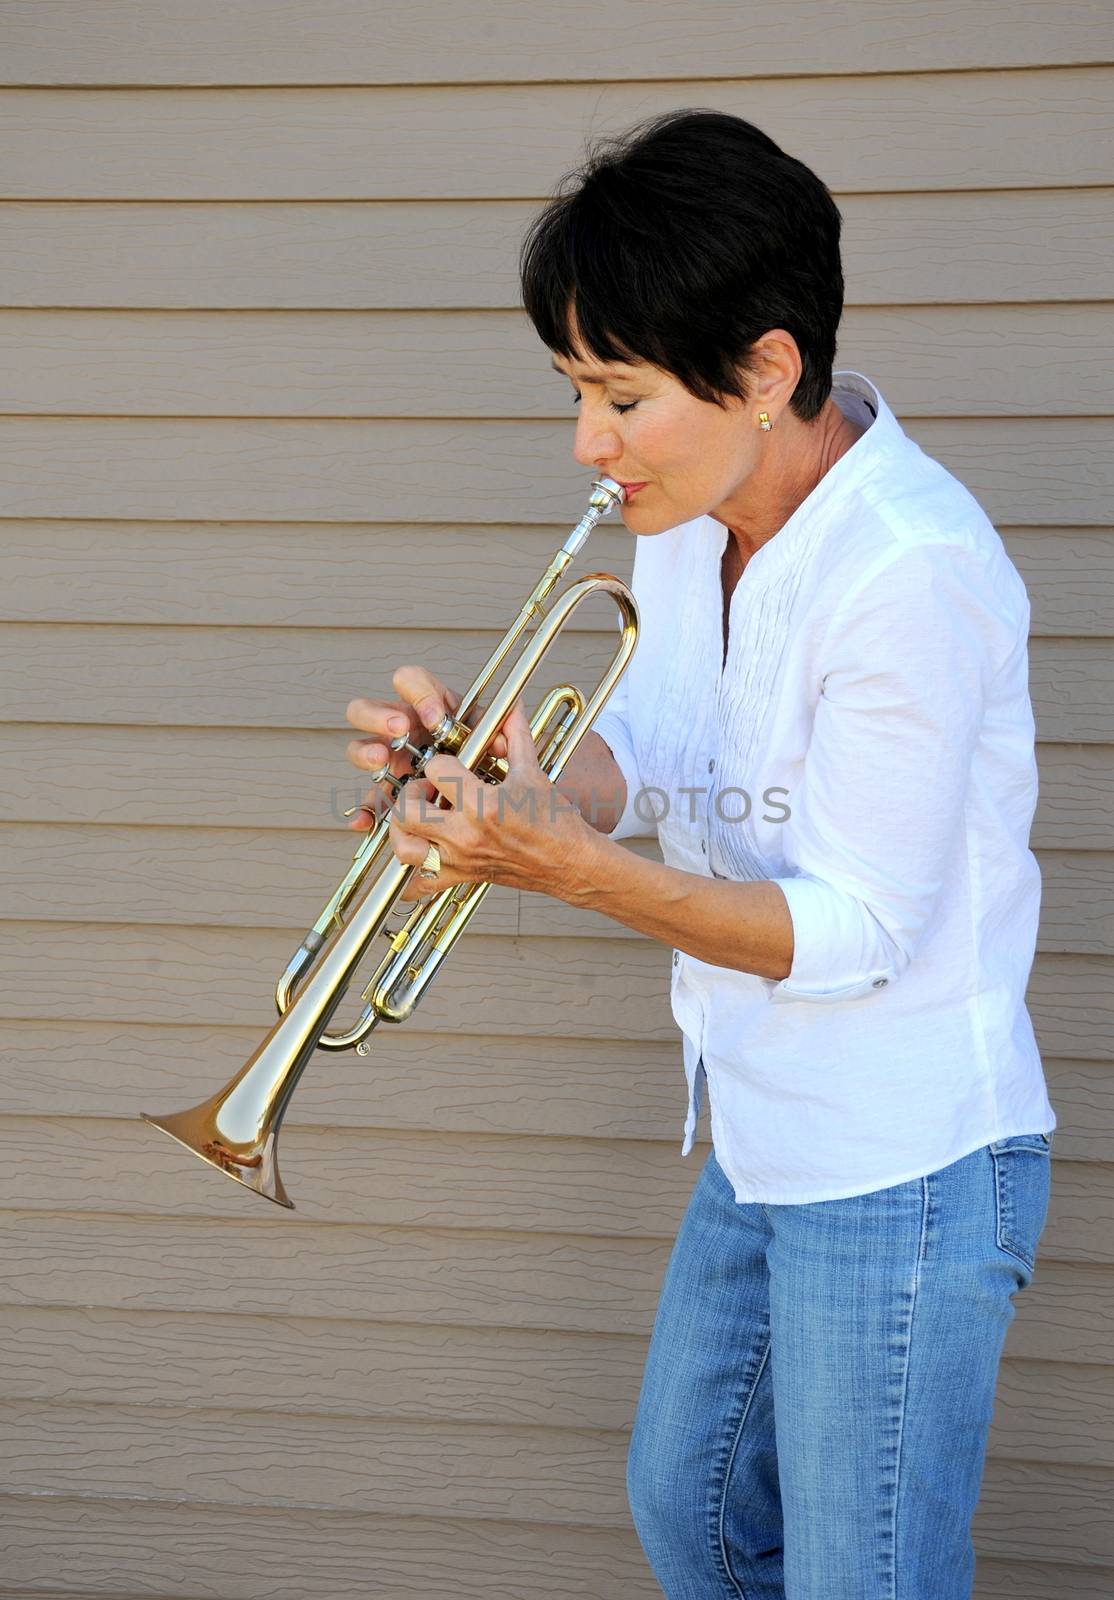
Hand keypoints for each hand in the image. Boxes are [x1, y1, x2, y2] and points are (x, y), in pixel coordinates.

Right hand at [344, 665, 507, 829]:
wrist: (490, 799)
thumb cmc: (487, 759)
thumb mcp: (496, 741)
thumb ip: (502, 733)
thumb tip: (502, 736)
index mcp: (425, 707)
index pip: (410, 681)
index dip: (419, 695)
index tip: (436, 718)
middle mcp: (399, 730)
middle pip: (365, 709)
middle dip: (378, 716)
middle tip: (400, 729)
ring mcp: (388, 760)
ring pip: (359, 749)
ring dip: (366, 752)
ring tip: (382, 761)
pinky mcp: (388, 792)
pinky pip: (369, 801)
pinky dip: (365, 811)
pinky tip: (364, 819)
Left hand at [386, 695, 594, 902]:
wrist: (570, 862)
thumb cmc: (555, 821)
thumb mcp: (534, 772)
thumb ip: (517, 734)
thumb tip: (512, 705)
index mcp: (483, 805)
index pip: (436, 769)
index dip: (440, 760)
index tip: (452, 765)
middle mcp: (466, 835)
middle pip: (406, 811)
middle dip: (410, 793)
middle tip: (427, 789)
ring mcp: (461, 859)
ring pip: (404, 847)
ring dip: (403, 829)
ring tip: (419, 817)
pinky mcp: (462, 877)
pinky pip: (419, 885)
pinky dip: (411, 873)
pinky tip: (421, 853)